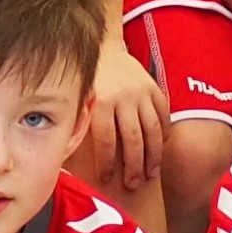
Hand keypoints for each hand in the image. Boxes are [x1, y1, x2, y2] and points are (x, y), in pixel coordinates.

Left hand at [88, 40, 167, 196]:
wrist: (103, 47)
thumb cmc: (87, 80)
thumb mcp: (78, 99)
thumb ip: (78, 123)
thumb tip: (66, 154)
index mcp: (101, 101)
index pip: (107, 142)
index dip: (107, 164)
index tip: (107, 179)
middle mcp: (123, 97)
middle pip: (133, 140)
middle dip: (133, 167)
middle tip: (132, 185)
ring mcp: (141, 92)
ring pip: (153, 130)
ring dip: (154, 156)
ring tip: (151, 174)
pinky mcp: (153, 87)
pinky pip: (164, 114)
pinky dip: (165, 133)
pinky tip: (162, 148)